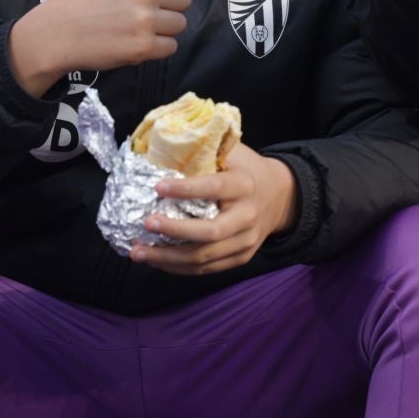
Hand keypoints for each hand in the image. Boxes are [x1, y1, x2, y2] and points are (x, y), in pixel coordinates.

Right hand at [7, 0, 191, 94]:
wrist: (54, 33)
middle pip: (184, 0)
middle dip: (169, 7)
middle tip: (144, 13)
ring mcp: (145, 20)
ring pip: (180, 24)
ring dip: (165, 29)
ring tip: (141, 28)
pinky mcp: (142, 47)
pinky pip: (170, 47)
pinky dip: (158, 48)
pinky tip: (138, 43)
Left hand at [130, 143, 298, 275]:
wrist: (280, 196)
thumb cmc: (246, 170)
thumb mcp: (233, 154)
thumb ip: (204, 151)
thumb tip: (160, 148)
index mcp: (244, 186)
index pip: (214, 188)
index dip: (186, 189)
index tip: (157, 186)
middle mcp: (247, 216)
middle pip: (210, 232)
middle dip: (174, 231)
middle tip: (146, 225)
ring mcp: (245, 241)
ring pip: (204, 257)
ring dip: (167, 258)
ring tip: (138, 252)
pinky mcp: (240, 257)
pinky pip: (206, 269)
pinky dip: (178, 268)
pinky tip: (156, 260)